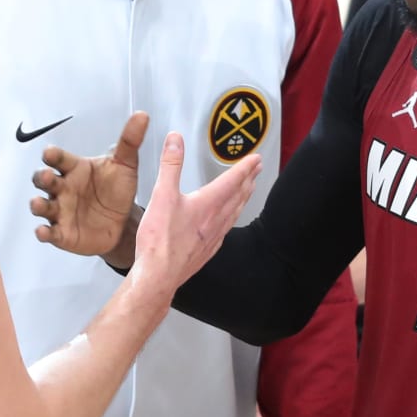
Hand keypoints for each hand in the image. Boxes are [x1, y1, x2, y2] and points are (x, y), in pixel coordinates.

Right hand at [31, 111, 147, 257]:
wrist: (123, 221)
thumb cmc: (117, 190)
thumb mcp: (126, 164)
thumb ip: (130, 141)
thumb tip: (142, 116)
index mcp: (75, 168)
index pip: (58, 158)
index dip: (52, 155)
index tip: (50, 153)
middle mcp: (63, 188)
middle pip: (44, 179)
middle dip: (42, 177)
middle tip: (47, 175)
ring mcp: (60, 210)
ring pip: (42, 205)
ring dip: (37, 204)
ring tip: (38, 204)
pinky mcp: (61, 232)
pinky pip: (49, 231)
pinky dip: (43, 232)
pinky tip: (43, 231)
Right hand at [127, 132, 260, 297]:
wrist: (159, 275)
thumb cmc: (160, 240)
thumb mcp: (162, 195)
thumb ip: (170, 165)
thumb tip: (175, 141)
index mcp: (208, 203)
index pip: (232, 180)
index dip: (245, 167)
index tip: (256, 158)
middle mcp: (215, 220)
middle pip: (238, 196)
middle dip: (248, 180)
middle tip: (257, 170)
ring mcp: (213, 237)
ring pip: (234, 213)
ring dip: (243, 198)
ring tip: (248, 190)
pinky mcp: (207, 250)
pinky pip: (225, 230)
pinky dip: (231, 219)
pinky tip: (227, 222)